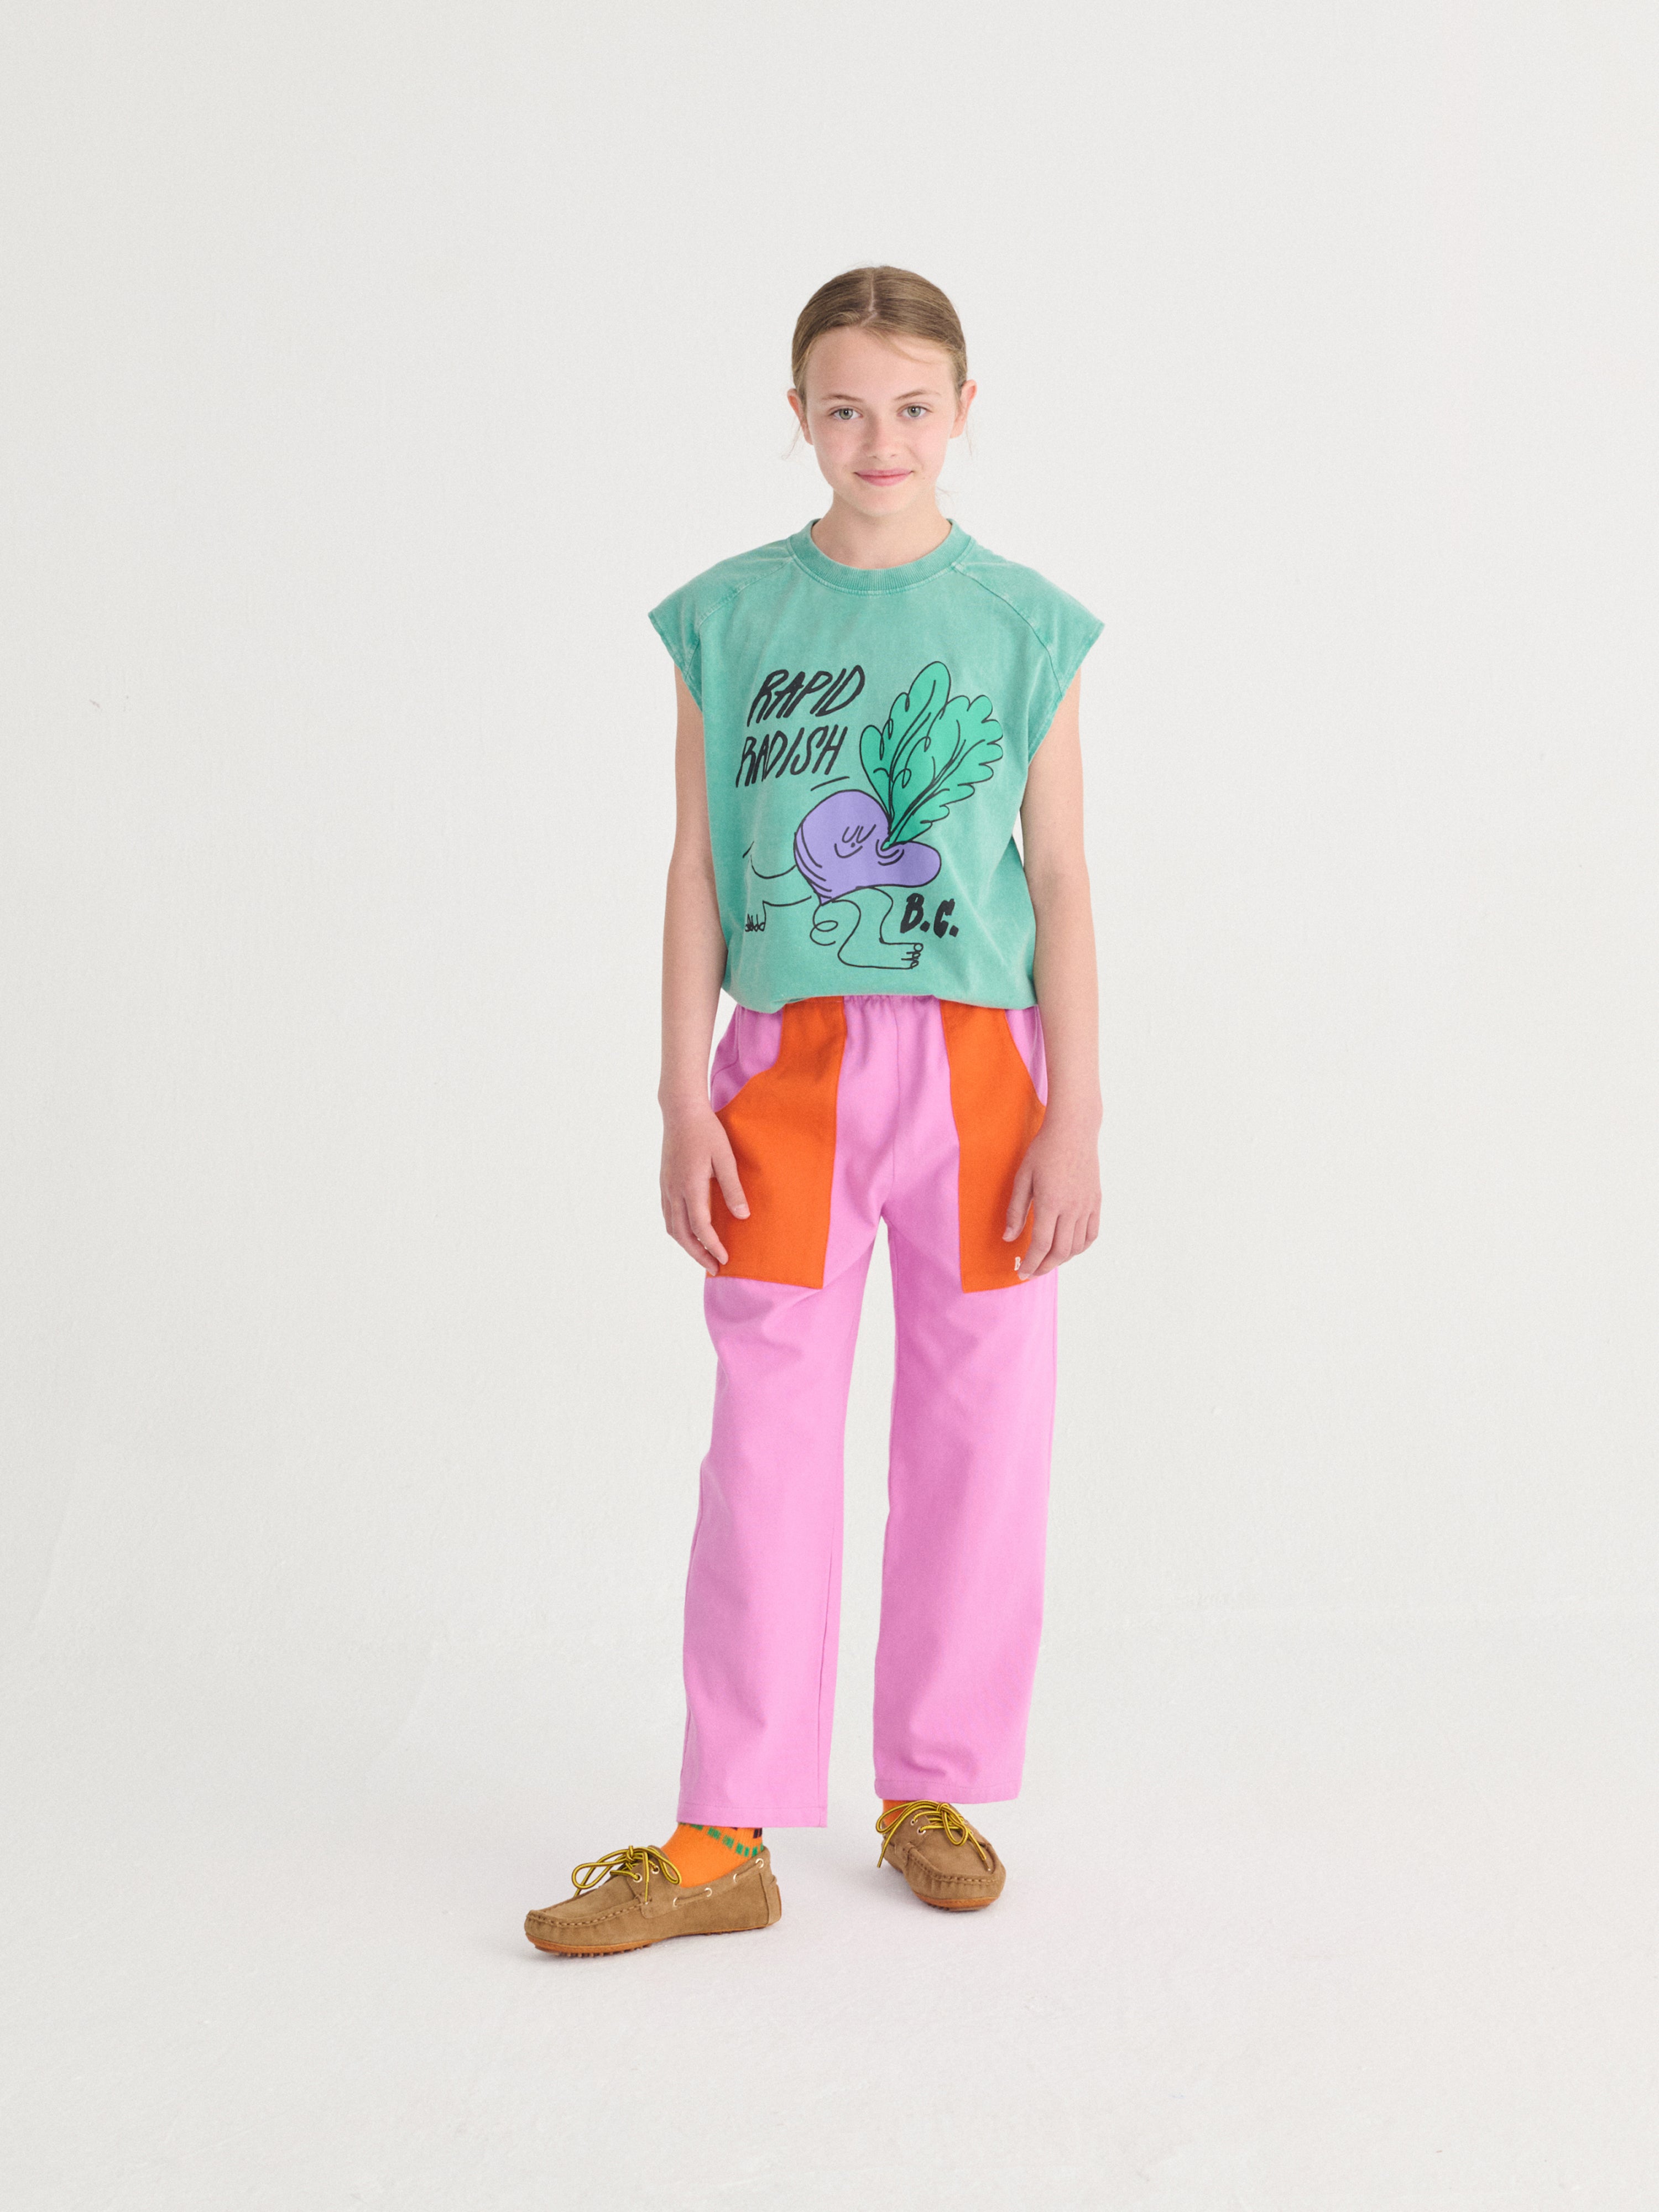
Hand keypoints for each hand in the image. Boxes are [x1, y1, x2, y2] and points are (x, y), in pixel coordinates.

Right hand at [660, 1100, 748, 1274]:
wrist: (681, 1111)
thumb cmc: (707, 1131)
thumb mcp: (725, 1158)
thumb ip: (733, 1188)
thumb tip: (742, 1217)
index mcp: (690, 1186)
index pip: (701, 1227)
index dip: (713, 1246)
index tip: (725, 1259)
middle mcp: (674, 1191)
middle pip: (682, 1235)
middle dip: (698, 1254)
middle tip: (714, 1268)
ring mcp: (666, 1187)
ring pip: (672, 1227)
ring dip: (687, 1245)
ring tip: (703, 1254)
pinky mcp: (664, 1183)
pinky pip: (668, 1215)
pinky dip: (679, 1231)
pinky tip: (690, 1233)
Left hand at [1003, 1113, 1100, 1278]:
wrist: (1074, 1131)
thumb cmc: (1044, 1151)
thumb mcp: (1022, 1178)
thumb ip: (1016, 1210)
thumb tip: (1009, 1238)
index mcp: (1051, 1202)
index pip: (1041, 1245)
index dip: (1030, 1263)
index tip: (1021, 1273)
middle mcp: (1072, 1208)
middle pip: (1060, 1252)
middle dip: (1044, 1267)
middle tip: (1031, 1272)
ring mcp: (1087, 1206)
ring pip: (1077, 1246)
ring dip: (1061, 1260)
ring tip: (1047, 1261)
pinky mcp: (1096, 1202)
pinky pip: (1092, 1234)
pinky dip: (1080, 1247)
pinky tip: (1068, 1248)